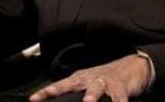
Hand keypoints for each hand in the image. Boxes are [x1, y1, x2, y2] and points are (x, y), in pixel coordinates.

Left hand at [29, 54, 149, 101]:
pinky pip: (119, 98)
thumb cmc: (104, 79)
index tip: (33, 99)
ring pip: (96, 88)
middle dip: (60, 89)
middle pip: (72, 83)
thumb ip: (73, 93)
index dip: (45, 92)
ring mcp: (105, 82)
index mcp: (79, 79)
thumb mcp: (86, 83)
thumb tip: (55, 100)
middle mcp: (89, 79)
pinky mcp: (121, 87)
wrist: (131, 67)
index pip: (59, 85)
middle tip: (49, 93)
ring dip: (91, 95)